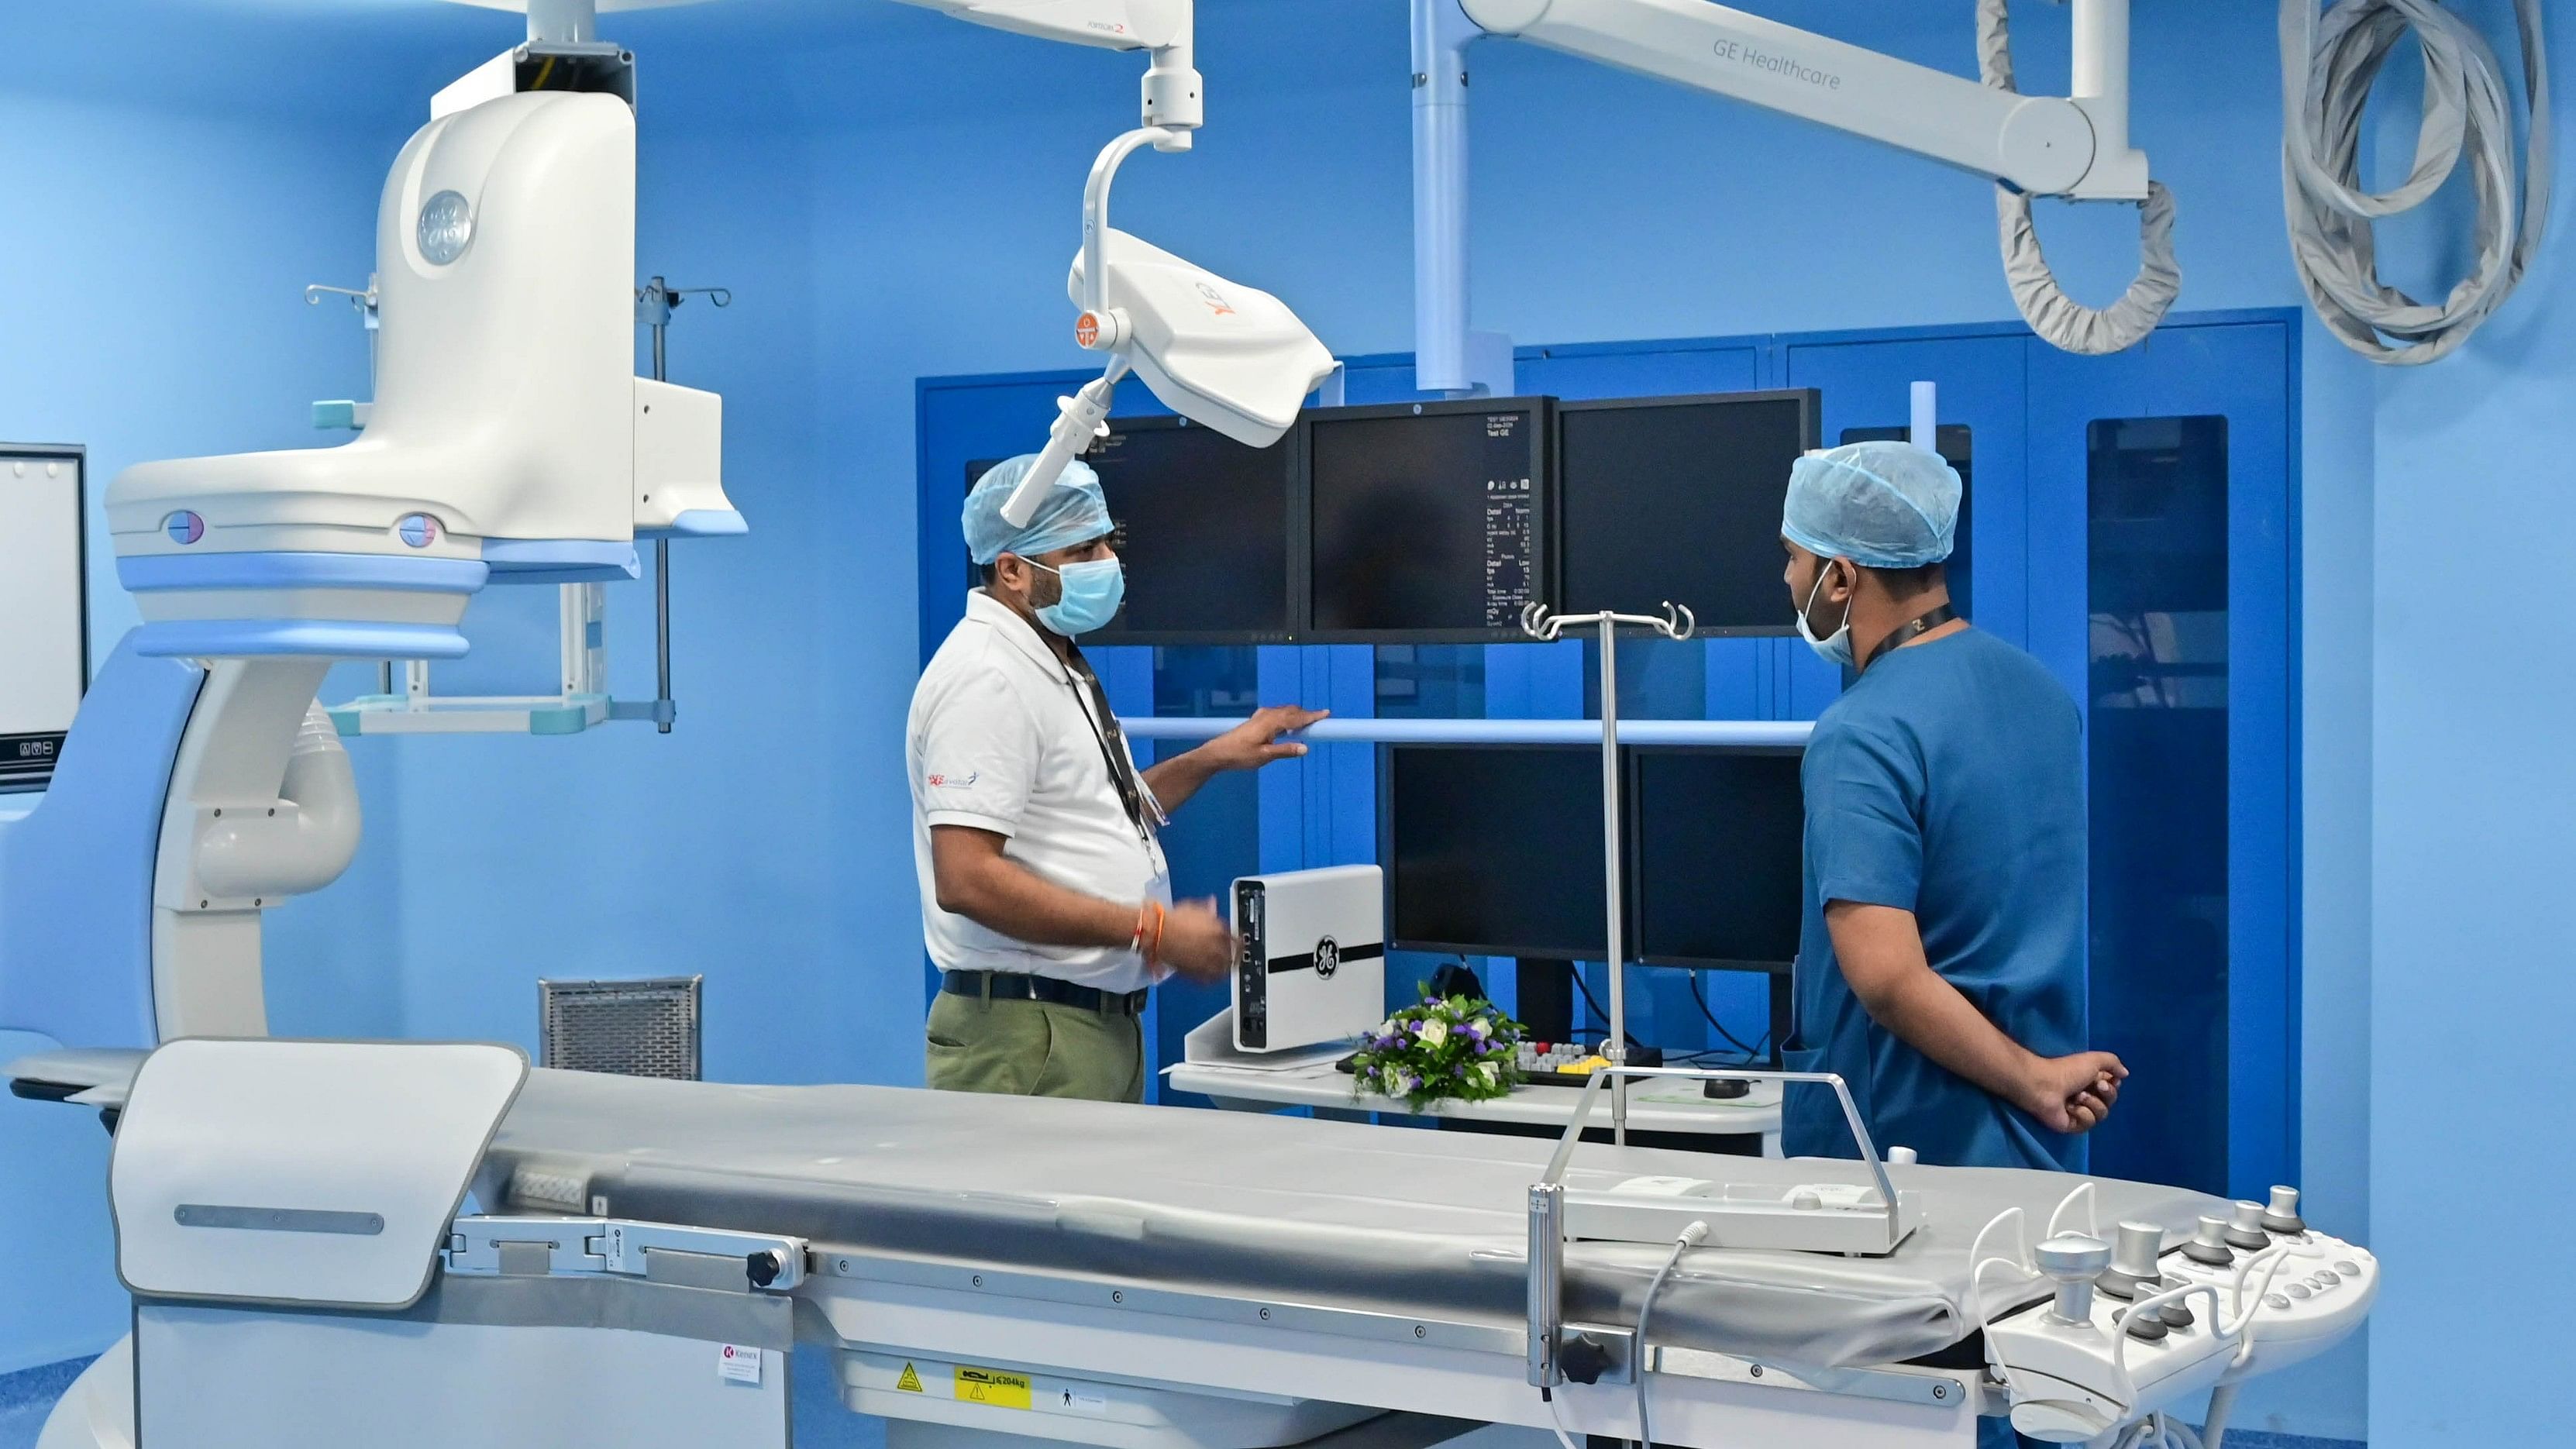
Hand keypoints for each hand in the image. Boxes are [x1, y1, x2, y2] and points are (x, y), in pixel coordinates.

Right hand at [1155, 899, 1235, 983]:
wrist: (1157, 933)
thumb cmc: (1172, 920)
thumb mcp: (1194, 908)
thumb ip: (1208, 909)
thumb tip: (1212, 903)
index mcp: (1218, 930)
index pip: (1236, 938)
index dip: (1238, 941)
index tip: (1238, 942)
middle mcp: (1215, 947)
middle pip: (1234, 955)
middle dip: (1236, 956)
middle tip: (1236, 956)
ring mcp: (1205, 961)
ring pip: (1224, 969)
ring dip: (1226, 968)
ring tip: (1226, 968)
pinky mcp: (1194, 972)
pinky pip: (1209, 979)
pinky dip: (1212, 978)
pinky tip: (1212, 976)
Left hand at [1193, 706, 1328, 772]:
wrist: (1218, 753)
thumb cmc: (1240, 755)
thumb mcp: (1264, 756)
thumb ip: (1285, 751)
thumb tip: (1305, 748)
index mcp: (1271, 722)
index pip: (1296, 717)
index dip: (1312, 716)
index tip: (1327, 713)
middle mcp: (1267, 715)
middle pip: (1292, 711)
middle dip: (1306, 715)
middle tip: (1320, 722)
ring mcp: (1261, 716)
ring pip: (1284, 712)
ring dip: (1297, 716)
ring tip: (1307, 725)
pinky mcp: (1257, 720)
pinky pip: (1278, 714)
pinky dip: (1288, 718)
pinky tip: (1288, 728)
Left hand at [2018, 1051, 2127, 1133]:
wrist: (2044, 1085)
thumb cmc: (2066, 1070)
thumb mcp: (2094, 1059)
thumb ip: (2113, 1063)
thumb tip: (2125, 1074)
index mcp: (2089, 1080)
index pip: (2112, 1088)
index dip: (2112, 1085)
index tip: (2107, 1079)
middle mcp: (2085, 1095)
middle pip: (2110, 1101)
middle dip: (2107, 1093)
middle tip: (2095, 1085)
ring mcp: (2078, 1111)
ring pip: (2102, 1114)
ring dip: (2093, 1103)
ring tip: (2077, 1096)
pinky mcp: (2072, 1125)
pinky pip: (2088, 1123)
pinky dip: (2082, 1114)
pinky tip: (2070, 1108)